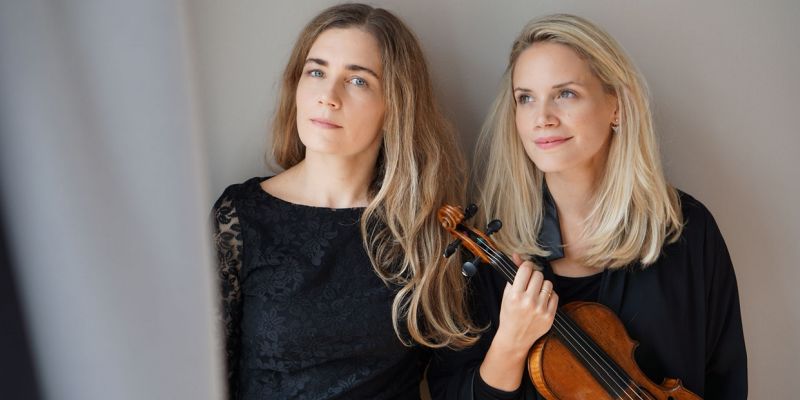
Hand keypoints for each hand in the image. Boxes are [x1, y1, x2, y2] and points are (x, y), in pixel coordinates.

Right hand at [478, 253, 556, 390]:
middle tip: (529, 283)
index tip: (526, 269)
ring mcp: (540, 309)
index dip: (526, 266)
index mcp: (515, 295)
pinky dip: (549, 296)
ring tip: (535, 293)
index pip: (526, 269)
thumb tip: (517, 255)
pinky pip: (555, 296)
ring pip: (548, 284)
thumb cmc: (509, 315)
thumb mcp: (507, 294)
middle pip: (538, 275)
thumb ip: (513, 275)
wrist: (514, 338)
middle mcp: (528, 302)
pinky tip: (541, 301)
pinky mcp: (550, 316)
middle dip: (534, 277)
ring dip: (542, 286)